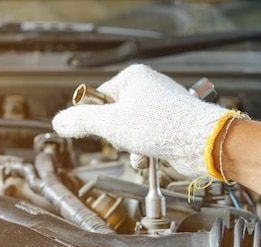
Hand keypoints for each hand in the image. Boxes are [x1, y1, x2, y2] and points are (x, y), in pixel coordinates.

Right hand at [52, 64, 238, 178]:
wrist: (200, 143)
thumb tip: (60, 121)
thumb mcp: (109, 123)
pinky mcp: (167, 127)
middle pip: (111, 117)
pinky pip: (144, 141)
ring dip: (129, 147)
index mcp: (132, 78)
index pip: (97, 98)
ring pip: (127, 132)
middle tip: (124, 136)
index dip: (94, 118)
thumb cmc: (163, 126)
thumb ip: (80, 121)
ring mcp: (159, 109)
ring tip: (142, 146)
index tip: (97, 128)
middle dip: (114, 135)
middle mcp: (147, 89)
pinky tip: (151, 154)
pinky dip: (143, 152)